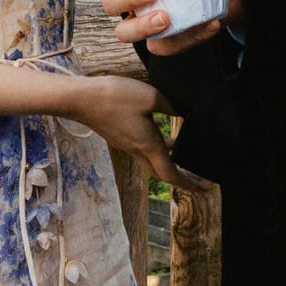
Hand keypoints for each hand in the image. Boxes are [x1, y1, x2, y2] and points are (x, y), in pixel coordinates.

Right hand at [70, 75, 208, 190]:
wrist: (80, 98)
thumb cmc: (115, 97)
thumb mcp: (151, 96)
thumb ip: (171, 106)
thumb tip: (185, 113)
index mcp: (148, 145)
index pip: (171, 174)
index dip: (189, 184)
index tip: (204, 189)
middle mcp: (137, 150)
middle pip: (162, 173)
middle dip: (181, 178)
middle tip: (197, 179)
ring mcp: (126, 144)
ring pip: (152, 160)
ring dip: (169, 162)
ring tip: (184, 153)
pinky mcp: (118, 135)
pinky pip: (143, 149)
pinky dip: (158, 149)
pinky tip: (162, 133)